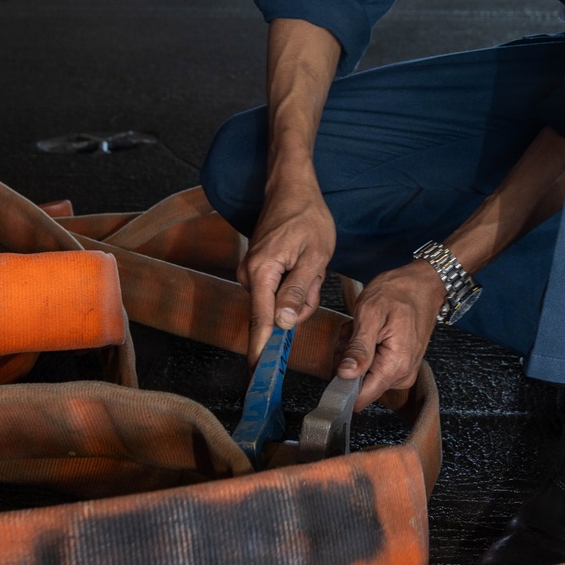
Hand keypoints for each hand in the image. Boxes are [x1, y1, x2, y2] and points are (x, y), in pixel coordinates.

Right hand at [240, 180, 335, 364]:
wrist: (291, 189)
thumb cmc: (307, 217)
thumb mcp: (315, 255)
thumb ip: (298, 291)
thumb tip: (283, 324)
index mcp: (262, 272)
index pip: (261, 321)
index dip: (261, 350)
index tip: (259, 375)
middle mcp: (249, 276)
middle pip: (276, 315)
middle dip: (301, 302)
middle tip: (315, 270)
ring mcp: (251, 274)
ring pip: (279, 304)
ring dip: (300, 291)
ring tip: (309, 262)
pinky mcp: (257, 273)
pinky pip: (277, 293)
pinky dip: (295, 283)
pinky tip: (302, 262)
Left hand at [336, 261, 445, 410]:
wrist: (423, 283)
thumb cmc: (399, 292)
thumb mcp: (371, 314)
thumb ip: (359, 348)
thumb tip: (345, 375)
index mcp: (395, 365)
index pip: (362, 397)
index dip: (342, 383)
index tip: (338, 359)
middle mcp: (402, 374)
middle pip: (358, 384)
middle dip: (348, 359)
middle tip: (354, 332)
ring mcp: (402, 371)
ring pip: (362, 375)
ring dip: (355, 352)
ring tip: (363, 328)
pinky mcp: (400, 366)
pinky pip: (372, 367)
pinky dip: (364, 350)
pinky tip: (369, 332)